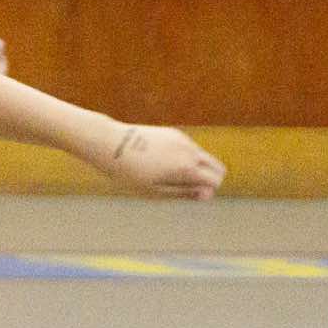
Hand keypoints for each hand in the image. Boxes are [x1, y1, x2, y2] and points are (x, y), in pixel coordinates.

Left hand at [100, 126, 225, 200]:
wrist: (110, 143)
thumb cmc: (129, 173)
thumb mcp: (155, 190)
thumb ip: (184, 193)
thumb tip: (208, 194)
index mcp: (186, 167)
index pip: (216, 180)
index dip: (206, 192)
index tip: (187, 195)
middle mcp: (189, 150)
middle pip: (218, 167)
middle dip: (210, 179)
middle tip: (182, 187)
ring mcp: (182, 139)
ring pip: (204, 157)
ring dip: (197, 168)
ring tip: (167, 175)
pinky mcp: (174, 132)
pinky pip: (191, 148)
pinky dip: (186, 157)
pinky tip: (163, 162)